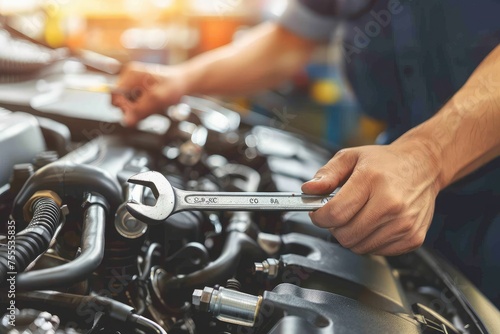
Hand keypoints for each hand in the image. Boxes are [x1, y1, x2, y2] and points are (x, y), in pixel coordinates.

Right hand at [111, 62, 185, 125]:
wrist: (184, 83)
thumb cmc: (174, 86)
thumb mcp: (157, 99)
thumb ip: (141, 110)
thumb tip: (126, 121)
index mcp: (130, 75)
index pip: (114, 95)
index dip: (123, 107)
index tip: (134, 113)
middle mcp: (129, 77)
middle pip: (119, 100)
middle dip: (132, 109)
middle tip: (147, 110)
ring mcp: (133, 83)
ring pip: (127, 104)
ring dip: (139, 109)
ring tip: (153, 107)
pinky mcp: (138, 90)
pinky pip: (134, 103)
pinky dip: (142, 108)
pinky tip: (152, 106)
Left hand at [302, 140, 441, 255]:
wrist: (423, 166)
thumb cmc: (385, 163)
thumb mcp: (350, 157)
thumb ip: (326, 174)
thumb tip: (309, 190)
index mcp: (372, 180)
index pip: (336, 213)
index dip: (319, 217)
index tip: (318, 214)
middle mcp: (391, 203)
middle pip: (346, 235)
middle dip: (335, 227)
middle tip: (340, 214)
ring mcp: (404, 224)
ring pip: (359, 247)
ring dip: (352, 236)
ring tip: (359, 216)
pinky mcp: (413, 238)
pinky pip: (377, 252)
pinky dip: (369, 241)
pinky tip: (374, 223)